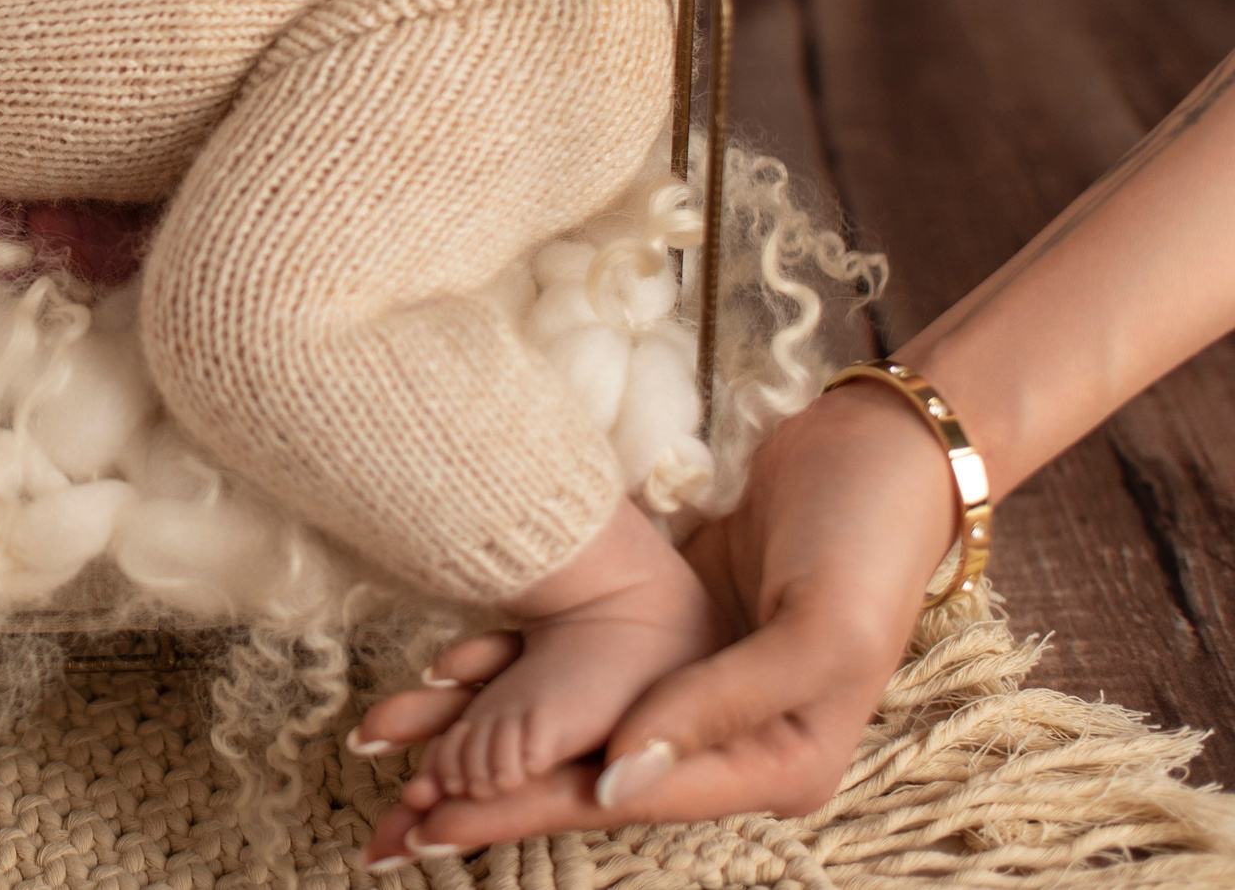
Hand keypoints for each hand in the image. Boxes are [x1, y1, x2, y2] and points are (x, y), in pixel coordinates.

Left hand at [346, 383, 955, 861]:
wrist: (882, 448)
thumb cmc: (869, 539)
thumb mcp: (815, 629)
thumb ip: (718, 706)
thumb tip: (617, 774)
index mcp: (776, 762)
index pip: (623, 796)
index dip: (525, 808)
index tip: (439, 822)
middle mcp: (729, 739)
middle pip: (583, 775)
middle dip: (485, 797)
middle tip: (390, 825)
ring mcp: (692, 685)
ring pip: (566, 723)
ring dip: (481, 736)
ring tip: (390, 754)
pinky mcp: (667, 632)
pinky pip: (574, 662)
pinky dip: (512, 667)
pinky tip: (444, 673)